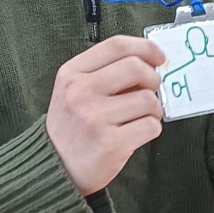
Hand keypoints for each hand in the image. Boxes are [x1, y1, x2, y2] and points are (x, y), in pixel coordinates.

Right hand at [46, 35, 165, 195]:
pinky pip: (151, 126)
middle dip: (153, 78)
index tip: (158, 57)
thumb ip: (104, 72)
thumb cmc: (72, 126)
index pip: (116, 45)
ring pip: (148, 99)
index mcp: (72, 73)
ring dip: (154, 108)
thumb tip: (149, 63)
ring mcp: (95, 118)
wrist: (55, 167)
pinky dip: (151, 129)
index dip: (145, 47)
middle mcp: (81, 92)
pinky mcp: (111, 143)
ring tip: (141, 116)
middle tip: (151, 89)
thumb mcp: (73, 89)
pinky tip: (137, 132)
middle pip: (136, 67)